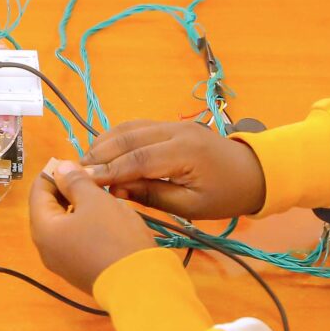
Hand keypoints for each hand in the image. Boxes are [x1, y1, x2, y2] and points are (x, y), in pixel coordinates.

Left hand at [28, 159, 155, 293]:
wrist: (140, 285)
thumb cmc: (115, 237)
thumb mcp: (95, 200)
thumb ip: (74, 180)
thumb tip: (60, 168)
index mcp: (43, 229)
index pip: (38, 191)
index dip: (54, 172)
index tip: (75, 162)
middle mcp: (46, 249)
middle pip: (48, 209)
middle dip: (65, 189)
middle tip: (89, 177)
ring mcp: (62, 263)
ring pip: (62, 225)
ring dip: (76, 206)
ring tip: (99, 194)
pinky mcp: (78, 271)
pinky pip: (73, 240)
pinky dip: (82, 224)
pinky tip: (103, 217)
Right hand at [81, 120, 265, 219]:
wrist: (254, 171)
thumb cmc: (226, 195)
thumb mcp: (191, 206)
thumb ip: (152, 195)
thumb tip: (115, 190)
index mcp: (185, 152)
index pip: (137, 159)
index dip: (108, 170)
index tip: (84, 182)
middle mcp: (176, 130)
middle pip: (128, 138)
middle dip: (99, 155)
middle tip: (75, 173)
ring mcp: (173, 124)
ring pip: (129, 128)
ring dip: (104, 143)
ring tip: (84, 164)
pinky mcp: (171, 124)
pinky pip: (137, 126)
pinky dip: (116, 137)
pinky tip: (102, 151)